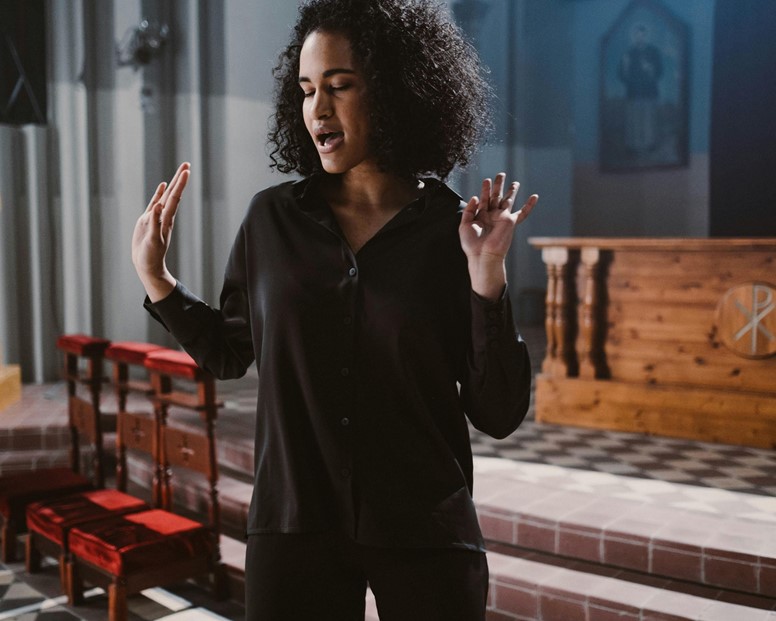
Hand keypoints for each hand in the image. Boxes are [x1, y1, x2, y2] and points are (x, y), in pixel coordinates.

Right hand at [131, 162, 190, 301]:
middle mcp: (164, 215)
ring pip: (166, 195)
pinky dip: (159, 193)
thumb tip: (158, 207)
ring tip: (180, 171)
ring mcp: (156, 216)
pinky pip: (155, 202)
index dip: (180, 184)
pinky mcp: (148, 220)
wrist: (147, 265)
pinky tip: (163, 186)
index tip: (186, 171)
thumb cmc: (151, 256)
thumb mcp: (153, 241)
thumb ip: (155, 224)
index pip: (175, 198)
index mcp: (166, 219)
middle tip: (187, 164)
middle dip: (180, 178)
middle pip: (174, 193)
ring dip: (173, 183)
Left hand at [459, 172, 537, 299]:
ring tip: (515, 182)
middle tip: (500, 174)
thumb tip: (476, 197)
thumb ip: (469, 210)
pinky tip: (535, 196)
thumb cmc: (472, 244)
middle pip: (496, 197)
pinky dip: (529, 205)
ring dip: (511, 191)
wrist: (482, 255)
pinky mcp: (510, 222)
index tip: (486, 180)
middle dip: (498, 185)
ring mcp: (502, 218)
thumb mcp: (464, 224)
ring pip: (508, 201)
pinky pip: (522, 213)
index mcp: (481, 216)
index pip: (484, 199)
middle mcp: (493, 216)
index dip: (485, 189)